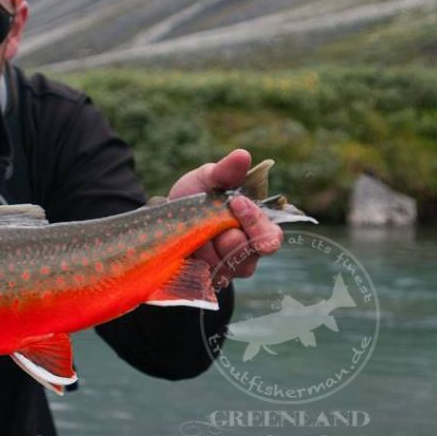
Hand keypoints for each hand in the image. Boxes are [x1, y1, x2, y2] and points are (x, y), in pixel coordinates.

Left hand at [168, 149, 282, 285]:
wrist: (165, 216)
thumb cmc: (197, 195)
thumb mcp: (209, 178)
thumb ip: (226, 171)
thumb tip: (243, 155)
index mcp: (256, 226)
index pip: (271, 237)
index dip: (256, 222)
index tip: (236, 202)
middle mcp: (247, 252)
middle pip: (250, 257)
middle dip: (230, 239)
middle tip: (214, 225)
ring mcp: (227, 269)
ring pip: (227, 269)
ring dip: (208, 250)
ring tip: (196, 234)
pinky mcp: (206, 280)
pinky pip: (204, 278)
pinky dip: (193, 262)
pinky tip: (187, 249)